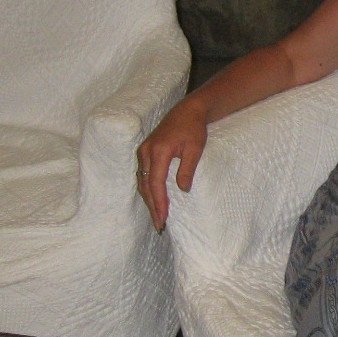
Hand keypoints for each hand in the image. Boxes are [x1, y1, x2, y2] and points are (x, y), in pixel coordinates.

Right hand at [135, 99, 209, 230]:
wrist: (187, 111)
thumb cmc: (193, 129)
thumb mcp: (195, 149)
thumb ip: (187, 169)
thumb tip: (183, 190)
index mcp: (158, 151)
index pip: (156, 183)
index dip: (159, 202)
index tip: (163, 218)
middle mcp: (146, 152)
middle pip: (146, 186)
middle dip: (152, 206)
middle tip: (159, 225)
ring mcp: (143, 152)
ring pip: (142, 182)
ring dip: (149, 200)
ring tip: (157, 217)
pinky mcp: (145, 152)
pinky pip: (143, 175)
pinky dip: (148, 190)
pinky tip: (154, 200)